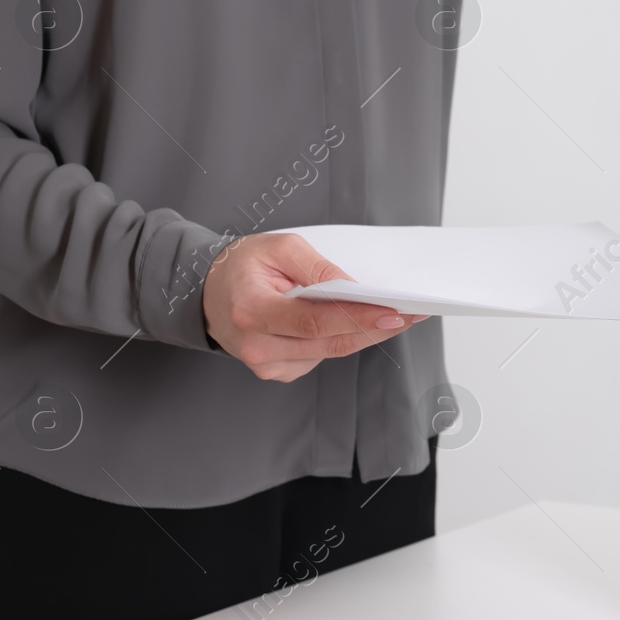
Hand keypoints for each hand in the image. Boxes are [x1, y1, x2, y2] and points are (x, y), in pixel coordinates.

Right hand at [203, 232, 425, 381]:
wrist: (207, 291)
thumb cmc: (242, 265)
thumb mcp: (279, 247)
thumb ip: (317, 268)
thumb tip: (355, 290)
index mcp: (252, 312)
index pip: (314, 322)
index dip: (357, 319)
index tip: (393, 313)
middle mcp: (257, 346)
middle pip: (329, 342)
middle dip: (375, 328)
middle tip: (411, 315)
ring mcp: (266, 364)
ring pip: (330, 352)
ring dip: (366, 335)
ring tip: (398, 317)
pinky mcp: (277, 371)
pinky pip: (320, 356)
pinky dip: (344, 339)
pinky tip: (363, 325)